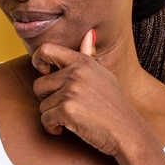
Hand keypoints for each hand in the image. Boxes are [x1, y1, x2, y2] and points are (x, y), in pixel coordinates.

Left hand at [31, 29, 150, 157]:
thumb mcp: (104, 75)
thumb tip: (89, 33)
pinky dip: (52, 128)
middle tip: (63, 107)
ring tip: (70, 119)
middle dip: (47, 99)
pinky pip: (45, 120)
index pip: (46, 49)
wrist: (126, 132)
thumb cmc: (114, 105)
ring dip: (52, 116)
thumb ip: (90, 56)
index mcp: (83, 62)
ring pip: (42, 105)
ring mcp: (71, 91)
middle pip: (39, 84)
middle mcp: (76, 73)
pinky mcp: (67, 110)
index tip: (44, 73)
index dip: (38, 61)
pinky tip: (64, 129)